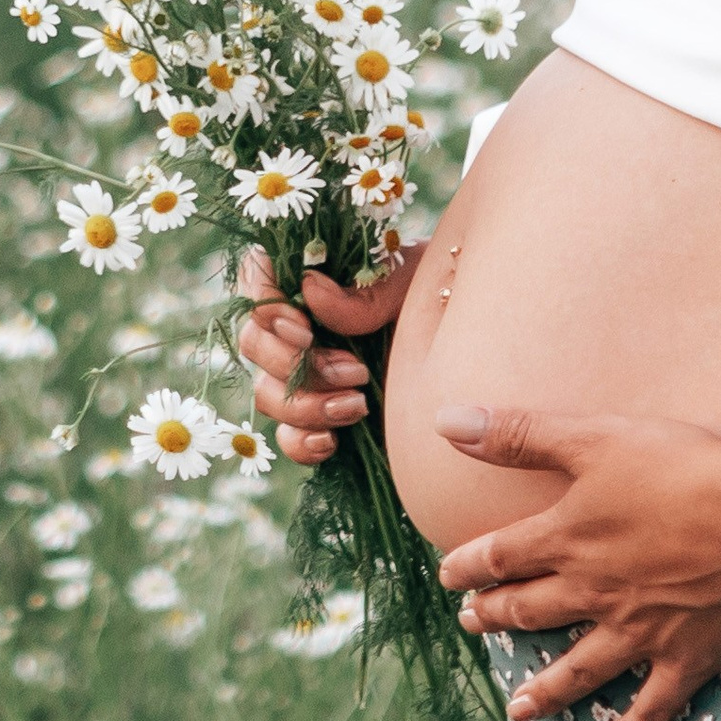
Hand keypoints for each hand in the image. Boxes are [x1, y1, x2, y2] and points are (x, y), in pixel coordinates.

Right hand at [234, 247, 422, 464]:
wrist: (466, 342)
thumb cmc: (433, 294)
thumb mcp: (411, 282)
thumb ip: (366, 291)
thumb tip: (309, 290)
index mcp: (307, 277)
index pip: (255, 282)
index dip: (266, 310)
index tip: (305, 330)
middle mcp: (293, 325)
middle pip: (253, 345)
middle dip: (294, 366)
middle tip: (354, 371)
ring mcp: (301, 374)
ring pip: (267, 394)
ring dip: (306, 405)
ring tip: (358, 405)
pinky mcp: (318, 415)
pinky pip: (287, 438)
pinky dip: (302, 444)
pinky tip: (331, 441)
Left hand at [431, 405, 720, 720]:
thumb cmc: (684, 466)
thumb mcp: (592, 437)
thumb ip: (518, 434)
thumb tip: (446, 421)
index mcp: (568, 540)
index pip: (499, 557)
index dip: (468, 566)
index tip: (448, 576)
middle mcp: (595, 592)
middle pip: (530, 610)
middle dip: (496, 617)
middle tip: (472, 623)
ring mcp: (640, 631)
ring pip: (578, 669)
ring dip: (544, 691)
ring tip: (517, 708)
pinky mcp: (688, 655)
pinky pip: (653, 705)